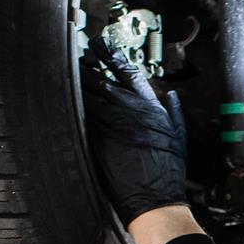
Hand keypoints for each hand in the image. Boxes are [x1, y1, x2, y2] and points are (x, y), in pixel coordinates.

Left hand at [82, 39, 188, 224]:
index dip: (113, 57)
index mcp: (150, 108)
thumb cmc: (169, 171)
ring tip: (68, 71)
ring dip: (78, 82)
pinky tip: (63, 96)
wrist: (155, 197)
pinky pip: (83, 116)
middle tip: (79, 54)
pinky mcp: (98, 140)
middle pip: (104, 79)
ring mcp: (113, 125)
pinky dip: (74, 104)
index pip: (129, 73)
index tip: (103, 46)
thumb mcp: (180, 137)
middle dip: (90, 65)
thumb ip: (175, 113)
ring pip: (90, 95)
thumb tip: (171, 96)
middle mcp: (130, 111)